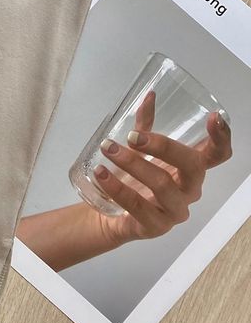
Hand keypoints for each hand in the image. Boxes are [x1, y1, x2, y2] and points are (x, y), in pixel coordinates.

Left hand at [93, 92, 231, 246]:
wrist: (111, 212)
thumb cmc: (136, 177)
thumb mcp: (142, 148)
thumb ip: (145, 124)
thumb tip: (148, 95)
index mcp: (191, 168)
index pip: (217, 155)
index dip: (221, 138)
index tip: (214, 117)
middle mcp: (189, 190)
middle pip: (192, 166)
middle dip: (164, 146)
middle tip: (132, 136)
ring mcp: (175, 210)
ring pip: (162, 185)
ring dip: (133, 164)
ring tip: (107, 148)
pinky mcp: (155, 227)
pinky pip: (138, 206)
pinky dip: (117, 187)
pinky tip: (101, 173)